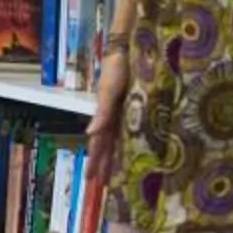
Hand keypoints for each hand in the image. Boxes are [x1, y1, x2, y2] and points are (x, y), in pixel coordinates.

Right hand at [87, 43, 133, 189]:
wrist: (132, 46)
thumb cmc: (118, 67)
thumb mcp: (109, 90)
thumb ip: (102, 112)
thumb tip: (90, 134)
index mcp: (107, 115)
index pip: (99, 144)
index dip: (95, 161)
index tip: (90, 179)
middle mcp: (117, 117)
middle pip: (109, 146)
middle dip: (105, 165)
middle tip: (103, 185)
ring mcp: (129, 112)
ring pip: (122, 140)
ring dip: (118, 157)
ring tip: (117, 173)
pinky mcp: (142, 106)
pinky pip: (137, 130)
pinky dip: (134, 143)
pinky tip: (138, 149)